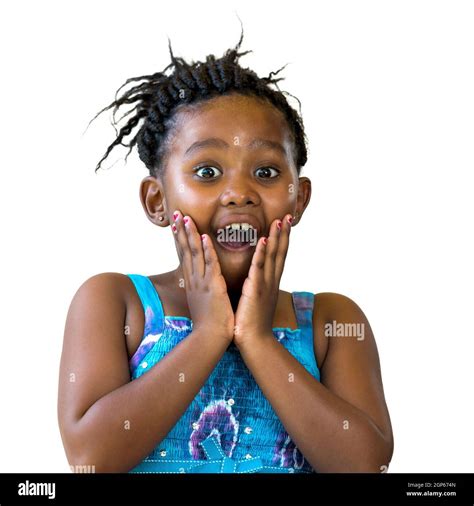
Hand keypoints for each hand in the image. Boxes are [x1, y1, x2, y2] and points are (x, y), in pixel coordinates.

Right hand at [171, 210, 234, 342]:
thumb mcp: (202, 301)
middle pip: (185, 250)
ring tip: (186, 218)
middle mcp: (194, 280)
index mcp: (192, 282)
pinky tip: (204, 236)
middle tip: (177, 214)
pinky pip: (210, 264)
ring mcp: (202, 282)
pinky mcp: (213, 286)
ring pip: (195, 254)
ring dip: (190, 235)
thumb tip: (200, 284)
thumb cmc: (209, 323)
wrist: (210, 338)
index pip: (185, 255)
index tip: (177, 224)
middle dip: (181, 231)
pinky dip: (207, 250)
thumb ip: (201, 289)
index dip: (180, 238)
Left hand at [233, 214, 292, 348]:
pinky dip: (262, 253)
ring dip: (277, 238)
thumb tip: (254, 280)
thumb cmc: (252, 323)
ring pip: (273, 256)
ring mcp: (265, 285)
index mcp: (270, 283)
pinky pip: (259, 268)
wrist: (254, 342)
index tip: (284, 224)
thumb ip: (257, 287)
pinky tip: (264, 240)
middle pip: (280, 252)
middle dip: (284, 233)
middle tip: (288, 216)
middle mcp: (271, 281)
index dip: (282, 240)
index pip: (279, 256)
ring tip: (280, 221)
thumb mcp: (257, 300)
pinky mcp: (255, 290)